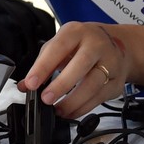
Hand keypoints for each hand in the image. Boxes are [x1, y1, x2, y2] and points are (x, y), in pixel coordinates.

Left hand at [16, 21, 130, 118]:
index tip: (31, 83)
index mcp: (76, 32)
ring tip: (58, 110)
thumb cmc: (83, 44)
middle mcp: (96, 44)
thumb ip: (43, 64)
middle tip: (46, 99)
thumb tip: (25, 85)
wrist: (118, 44)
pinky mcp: (117, 80)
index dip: (43, 67)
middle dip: (61, 85)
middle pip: (81, 64)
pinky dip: (83, 108)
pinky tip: (71, 112)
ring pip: (93, 84)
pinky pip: (100, 97)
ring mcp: (110, 61)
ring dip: (73, 101)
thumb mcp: (61, 45)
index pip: (58, 47)